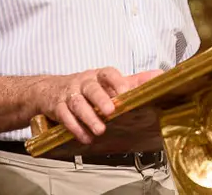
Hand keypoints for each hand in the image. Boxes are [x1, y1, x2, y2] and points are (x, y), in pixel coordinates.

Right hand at [38, 68, 161, 143]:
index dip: (117, 81)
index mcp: (99, 75)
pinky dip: (75, 128)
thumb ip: (134, 81)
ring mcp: (70, 94)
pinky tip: (86, 137)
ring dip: (88, 118)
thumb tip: (160, 75)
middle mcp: (84, 82)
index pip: (108, 73)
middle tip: (111, 111)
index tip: (126, 91)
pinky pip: (65, 117)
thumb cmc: (87, 87)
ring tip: (100, 130)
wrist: (51, 89)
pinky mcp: (58, 107)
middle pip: (91, 88)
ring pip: (78, 104)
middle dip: (101, 99)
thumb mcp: (110, 82)